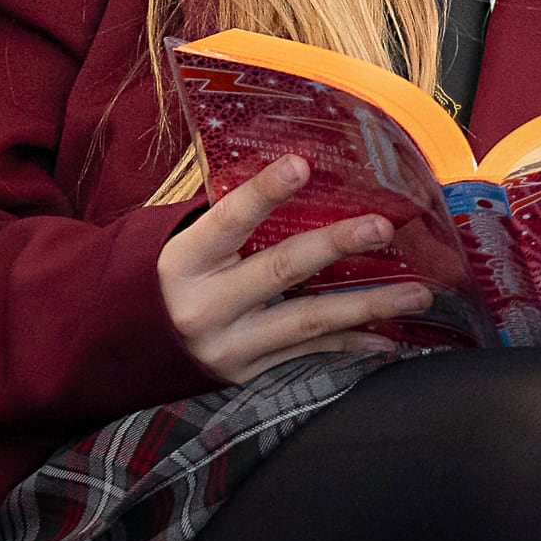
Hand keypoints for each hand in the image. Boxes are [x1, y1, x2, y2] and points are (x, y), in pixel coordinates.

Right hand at [157, 153, 429, 384]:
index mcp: (182, 262)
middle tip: (384, 226)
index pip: (228, 220)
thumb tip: (299, 171)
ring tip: (419, 291)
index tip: (302, 164)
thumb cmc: (167, 279)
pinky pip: (308, 355)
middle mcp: (204, 306)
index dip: (264, 192)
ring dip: (369, 305)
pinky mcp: (246, 375)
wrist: (121, 351)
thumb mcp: (181, 244)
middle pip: (280, 270)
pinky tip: (389, 336)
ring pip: (308, 322)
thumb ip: (231, 218)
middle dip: (337, 244)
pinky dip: (351, 343)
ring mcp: (228, 347)